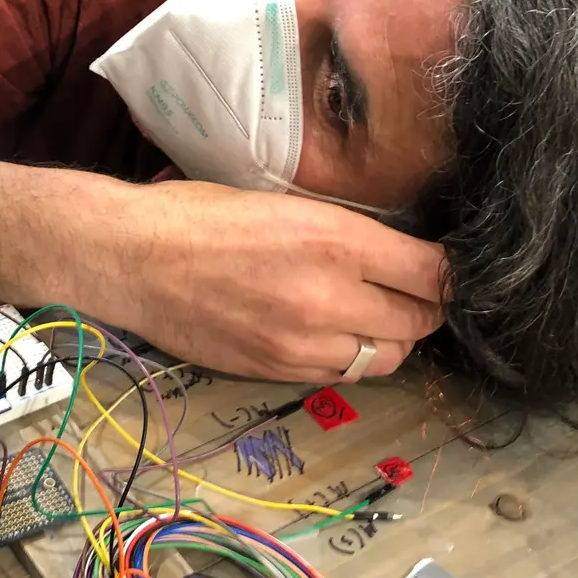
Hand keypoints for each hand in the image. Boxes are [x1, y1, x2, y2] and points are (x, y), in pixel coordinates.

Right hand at [97, 180, 445, 384]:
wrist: (131, 260)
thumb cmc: (198, 215)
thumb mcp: (286, 201)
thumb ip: (345, 231)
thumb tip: (395, 251)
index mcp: (336, 239)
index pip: (433, 273)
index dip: (446, 272)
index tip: (440, 266)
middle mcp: (330, 298)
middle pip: (419, 321)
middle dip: (423, 307)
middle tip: (409, 291)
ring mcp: (303, 343)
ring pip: (386, 358)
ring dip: (389, 339)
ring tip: (372, 317)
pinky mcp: (278, 371)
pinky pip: (341, 375)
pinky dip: (348, 358)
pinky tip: (330, 335)